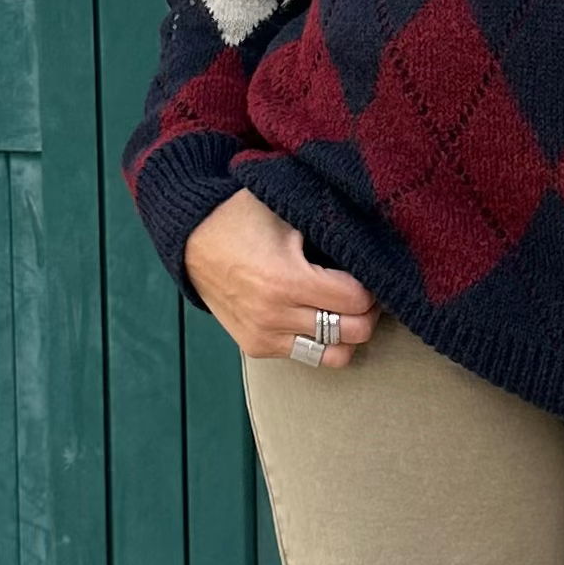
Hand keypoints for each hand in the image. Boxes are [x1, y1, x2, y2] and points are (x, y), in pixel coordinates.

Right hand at [183, 189, 379, 364]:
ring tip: (346, 312)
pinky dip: (322, 341)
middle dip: (368, 313)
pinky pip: (309, 356)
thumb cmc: (242, 218)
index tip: (369, 273)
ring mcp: (266, 336)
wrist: (191, 241)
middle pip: (353, 332)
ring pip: (336, 355)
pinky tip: (319, 317)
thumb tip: (369, 239)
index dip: (372, 286)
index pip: (356, 299)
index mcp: (287, 278)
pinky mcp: (258, 347)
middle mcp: (276, 314)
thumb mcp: (285, 208)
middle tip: (367, 295)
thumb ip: (326, 224)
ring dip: (349, 335)